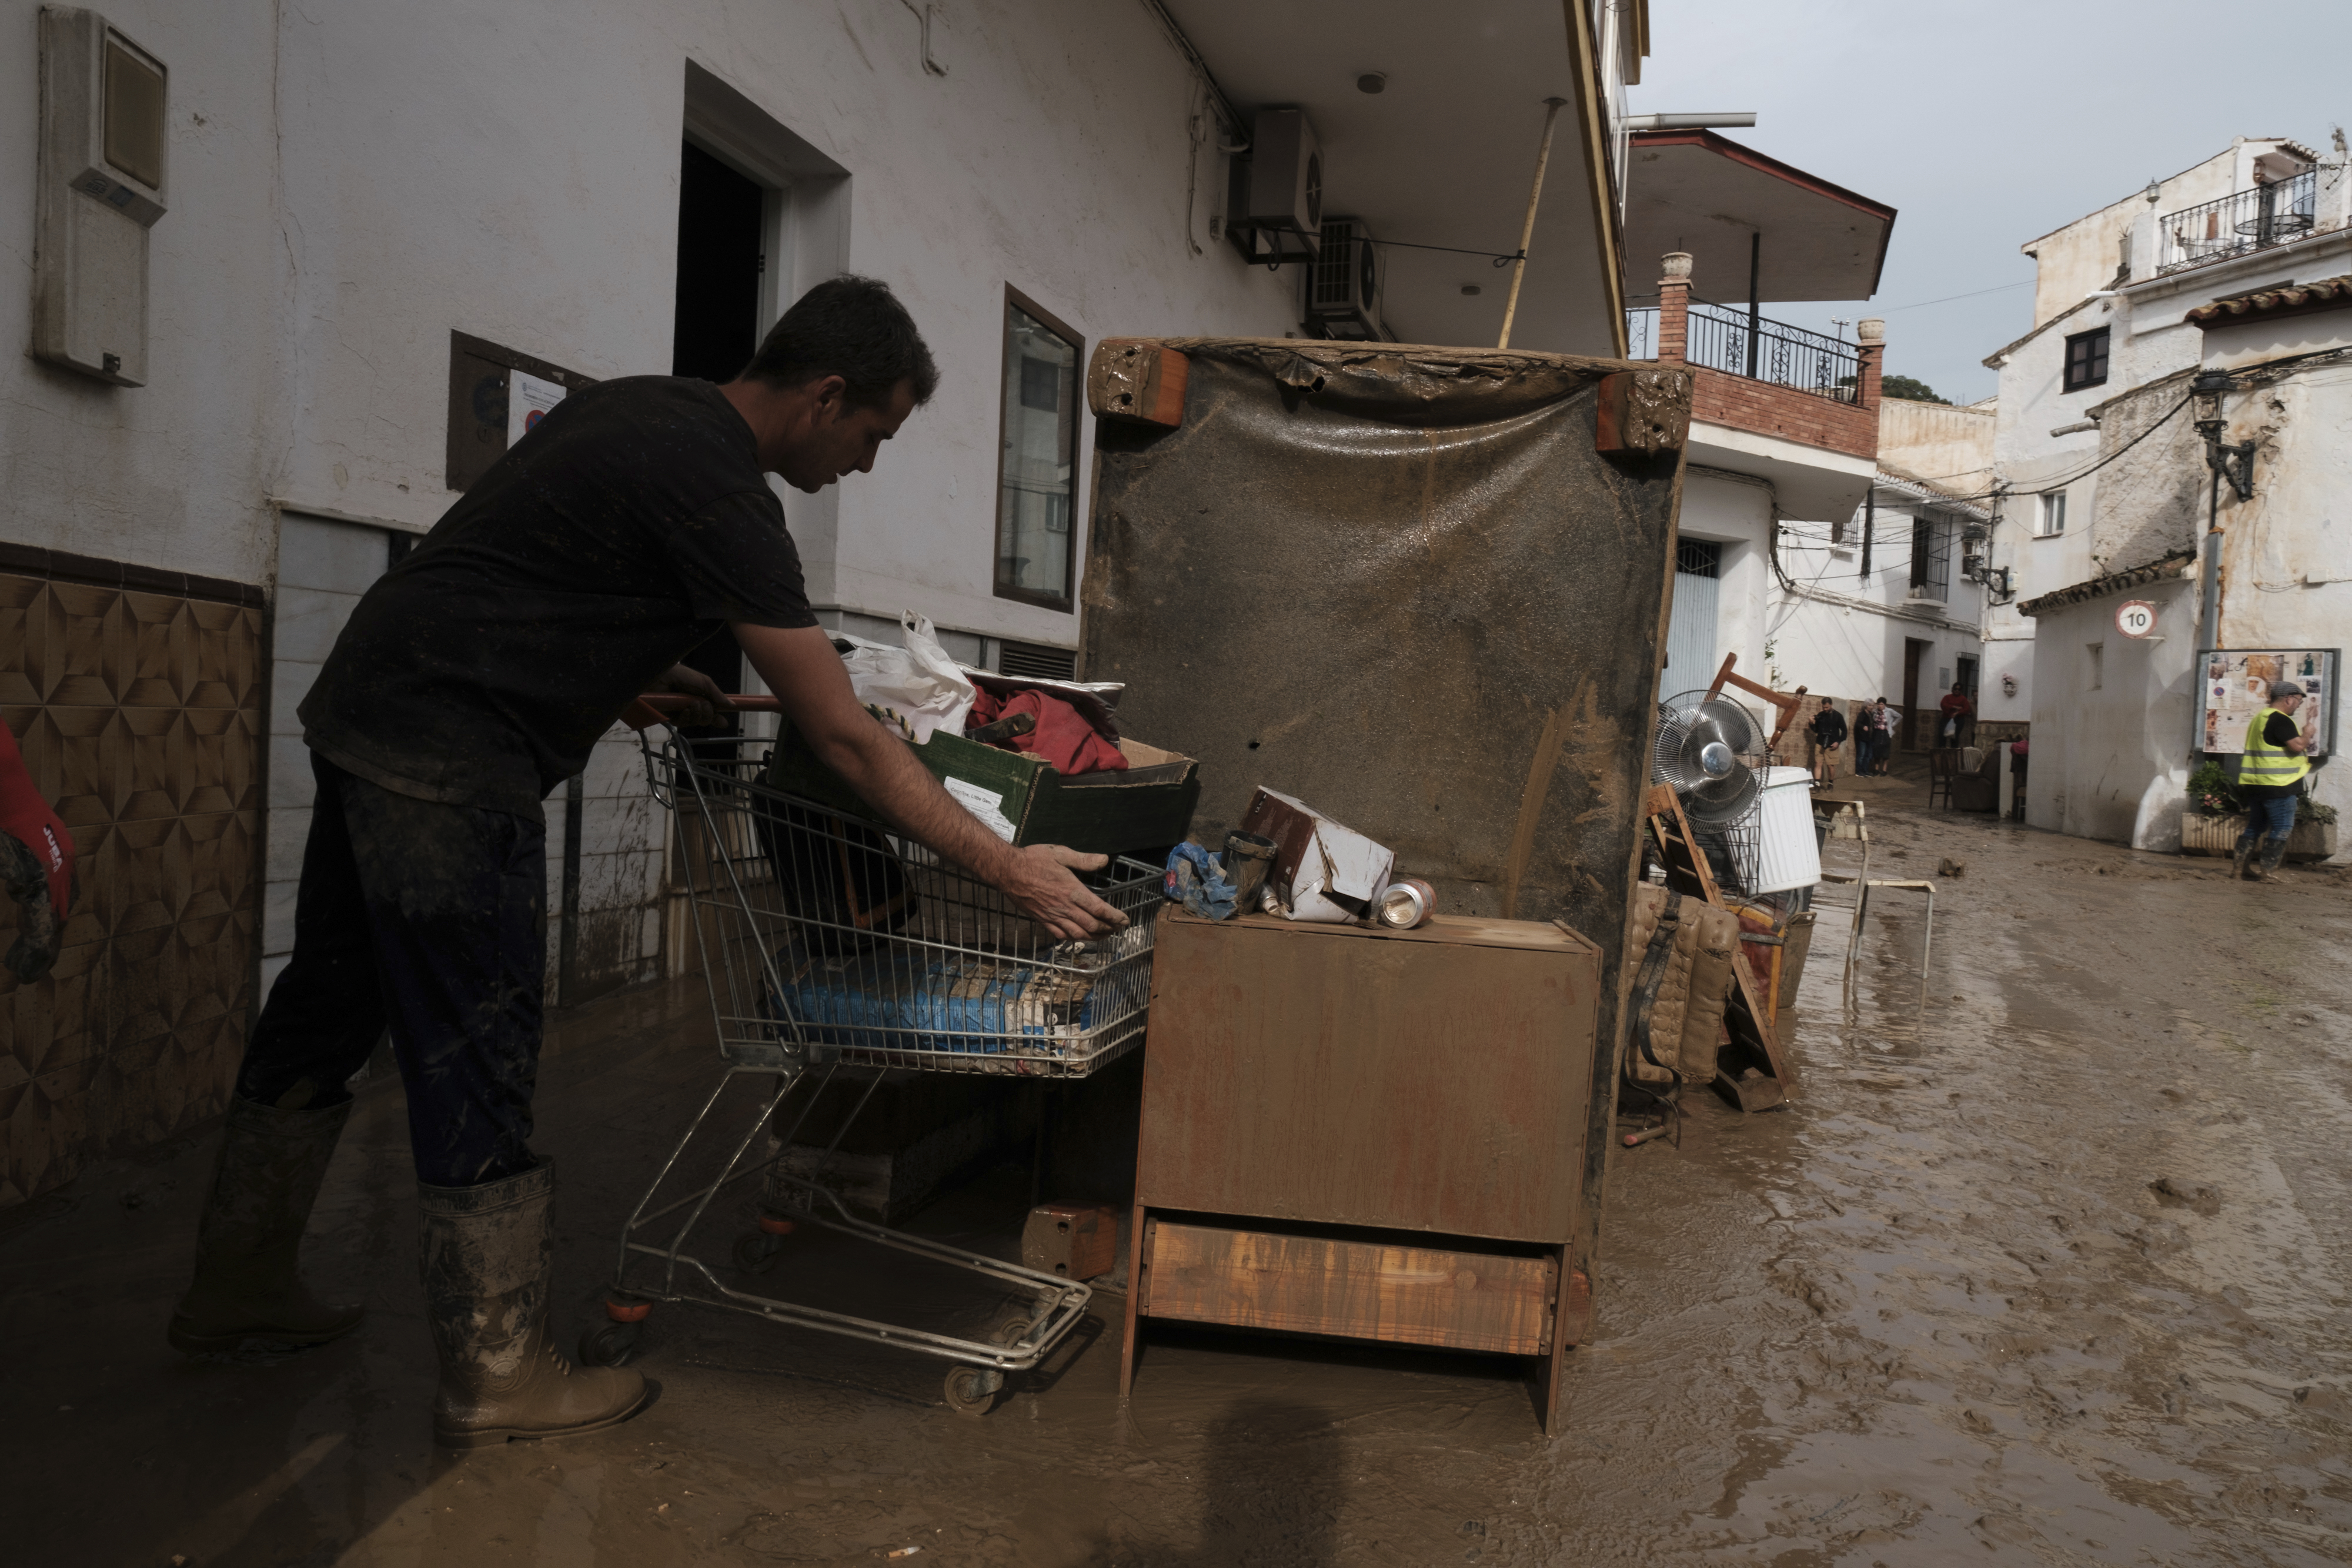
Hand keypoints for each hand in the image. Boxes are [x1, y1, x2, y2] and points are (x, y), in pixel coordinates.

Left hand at [654, 663, 733, 727]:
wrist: (661, 677)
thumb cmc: (680, 675)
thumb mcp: (703, 682)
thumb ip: (717, 694)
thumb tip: (731, 704)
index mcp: (700, 696)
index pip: (712, 710)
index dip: (718, 717)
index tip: (723, 722)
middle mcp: (692, 705)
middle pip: (706, 719)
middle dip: (708, 714)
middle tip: (704, 705)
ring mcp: (681, 711)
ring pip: (696, 722)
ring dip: (697, 714)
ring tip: (692, 704)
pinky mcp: (671, 716)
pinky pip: (683, 723)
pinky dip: (686, 718)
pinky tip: (684, 710)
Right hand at [998, 844, 1128, 941]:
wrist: (1008, 871)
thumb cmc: (1033, 860)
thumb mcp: (1061, 853)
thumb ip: (1084, 859)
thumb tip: (1104, 859)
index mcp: (1072, 891)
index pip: (1100, 909)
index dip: (1115, 917)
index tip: (1124, 919)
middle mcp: (1064, 907)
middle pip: (1092, 925)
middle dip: (1109, 929)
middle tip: (1118, 928)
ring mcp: (1053, 916)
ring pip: (1079, 934)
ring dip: (1095, 937)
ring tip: (1104, 934)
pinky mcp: (1042, 920)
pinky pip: (1062, 935)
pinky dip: (1075, 938)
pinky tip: (1080, 936)